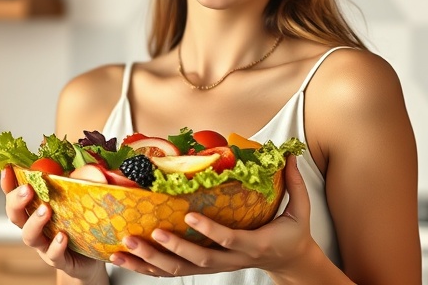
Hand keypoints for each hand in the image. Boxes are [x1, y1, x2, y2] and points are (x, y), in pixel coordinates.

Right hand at [1, 167, 107, 283]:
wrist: (92, 256)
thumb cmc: (81, 222)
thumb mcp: (82, 197)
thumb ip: (83, 181)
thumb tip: (93, 169)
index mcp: (36, 207)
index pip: (16, 193)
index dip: (8, 182)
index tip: (8, 168)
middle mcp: (36, 226)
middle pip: (15, 214)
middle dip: (16, 201)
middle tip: (27, 189)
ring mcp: (45, 244)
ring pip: (30, 236)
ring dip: (35, 222)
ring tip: (45, 210)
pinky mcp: (59, 259)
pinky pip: (53, 255)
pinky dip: (56, 246)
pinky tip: (62, 237)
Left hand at [108, 156, 318, 278]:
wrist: (288, 261)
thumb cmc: (292, 233)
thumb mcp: (300, 211)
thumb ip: (294, 183)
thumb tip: (291, 154)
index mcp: (254, 245)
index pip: (229, 240)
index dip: (209, 230)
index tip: (190, 216)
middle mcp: (232, 259)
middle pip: (198, 261)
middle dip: (173, 248)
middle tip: (151, 233)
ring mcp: (217, 266)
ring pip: (180, 270)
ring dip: (152, 260)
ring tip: (128, 245)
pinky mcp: (205, 268)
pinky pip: (173, 272)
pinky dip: (148, 267)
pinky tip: (126, 258)